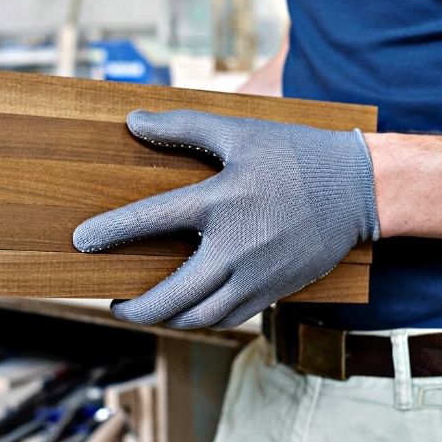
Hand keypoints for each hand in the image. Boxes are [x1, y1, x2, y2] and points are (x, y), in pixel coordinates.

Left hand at [73, 109, 379, 328]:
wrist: (360, 189)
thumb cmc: (298, 155)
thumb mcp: (240, 131)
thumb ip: (184, 127)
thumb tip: (134, 121)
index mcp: (220, 201)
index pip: (149, 220)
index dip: (109, 232)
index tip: (81, 242)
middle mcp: (234, 246)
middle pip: (171, 296)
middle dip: (135, 308)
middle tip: (115, 303)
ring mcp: (256, 275)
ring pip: (199, 317)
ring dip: (166, 319)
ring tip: (147, 310)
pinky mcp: (274, 291)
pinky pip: (230, 319)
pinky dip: (202, 320)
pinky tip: (189, 311)